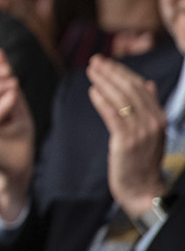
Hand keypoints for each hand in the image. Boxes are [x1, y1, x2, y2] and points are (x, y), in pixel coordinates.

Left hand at [86, 54, 167, 218]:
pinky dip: (103, 101)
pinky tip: (93, 92)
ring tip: (91, 71)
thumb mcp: (151, 131)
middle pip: (130, 89)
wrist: (143, 189)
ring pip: (122, 99)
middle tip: (94, 61)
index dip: (122, 72)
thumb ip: (149, 107)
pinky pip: (114, 116)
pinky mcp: (127, 141)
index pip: (140, 87)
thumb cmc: (142, 160)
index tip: (106, 62)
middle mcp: (153, 121)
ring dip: (104, 82)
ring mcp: (141, 132)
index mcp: (159, 117)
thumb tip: (148, 83)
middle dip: (111, 72)